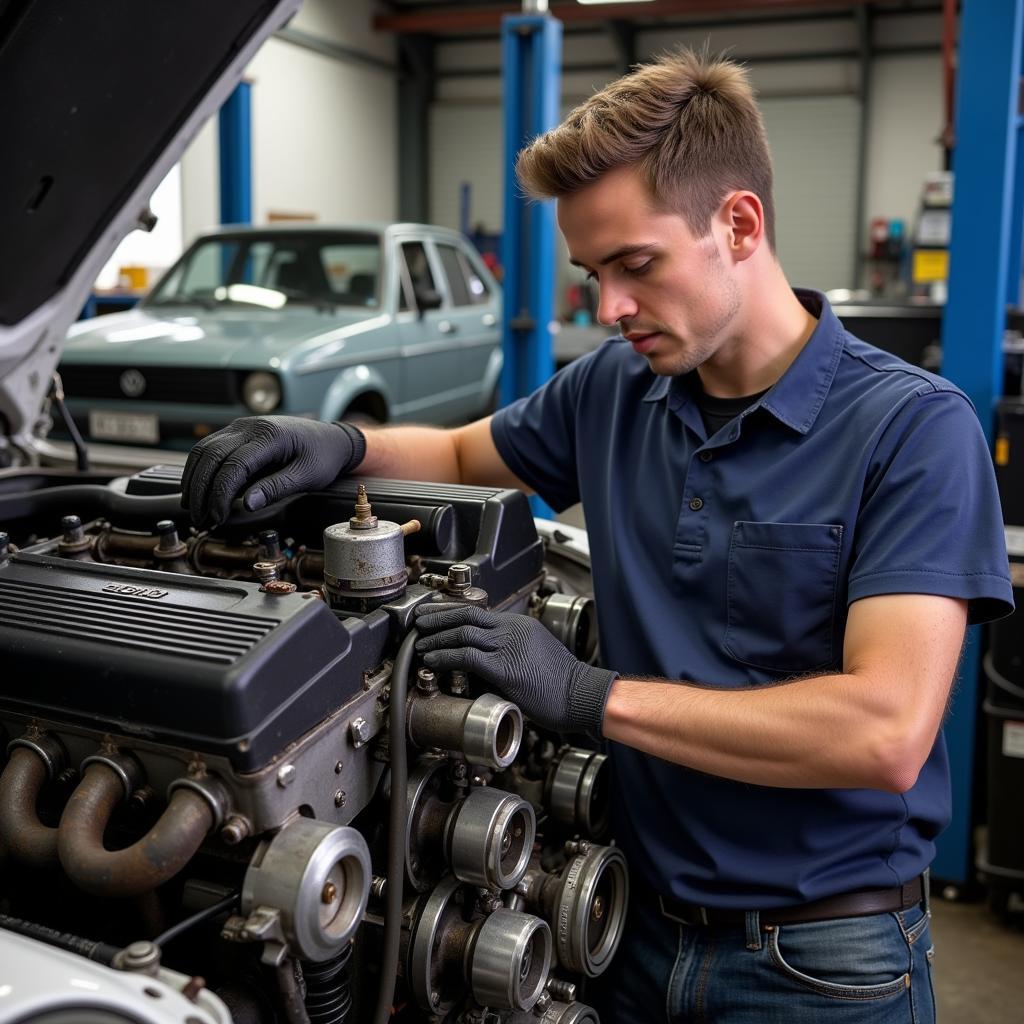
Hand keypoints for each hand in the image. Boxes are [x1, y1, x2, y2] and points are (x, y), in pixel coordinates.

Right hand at [180, 416, 365, 527]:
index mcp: (270, 435)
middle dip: (200, 490)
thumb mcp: (308, 476)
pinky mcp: (236, 432)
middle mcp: (249, 426)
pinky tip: (198, 492)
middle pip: (211, 455)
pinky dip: (199, 470)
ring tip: (194, 509)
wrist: (330, 438)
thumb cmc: (323, 456)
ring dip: (194, 480)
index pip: (234, 465)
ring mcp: (240, 427)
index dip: (220, 493)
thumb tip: (247, 504)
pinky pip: (208, 449)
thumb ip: (277, 488)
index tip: (217, 517)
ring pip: (204, 450)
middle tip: (200, 518)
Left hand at [413, 603, 616, 737]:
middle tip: (419, 622)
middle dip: (437, 617)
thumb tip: (480, 660)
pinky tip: (433, 660)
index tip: (434, 615)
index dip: (450, 612)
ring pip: (462, 633)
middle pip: (466, 615)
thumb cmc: (561, 683)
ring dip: (436, 638)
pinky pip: (467, 656)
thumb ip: (508, 651)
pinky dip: (445, 656)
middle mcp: (512, 630)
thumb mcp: (534, 655)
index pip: (477, 611)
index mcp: (518, 625)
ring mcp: (508, 647)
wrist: (582, 696)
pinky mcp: (504, 668)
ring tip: (419, 643)